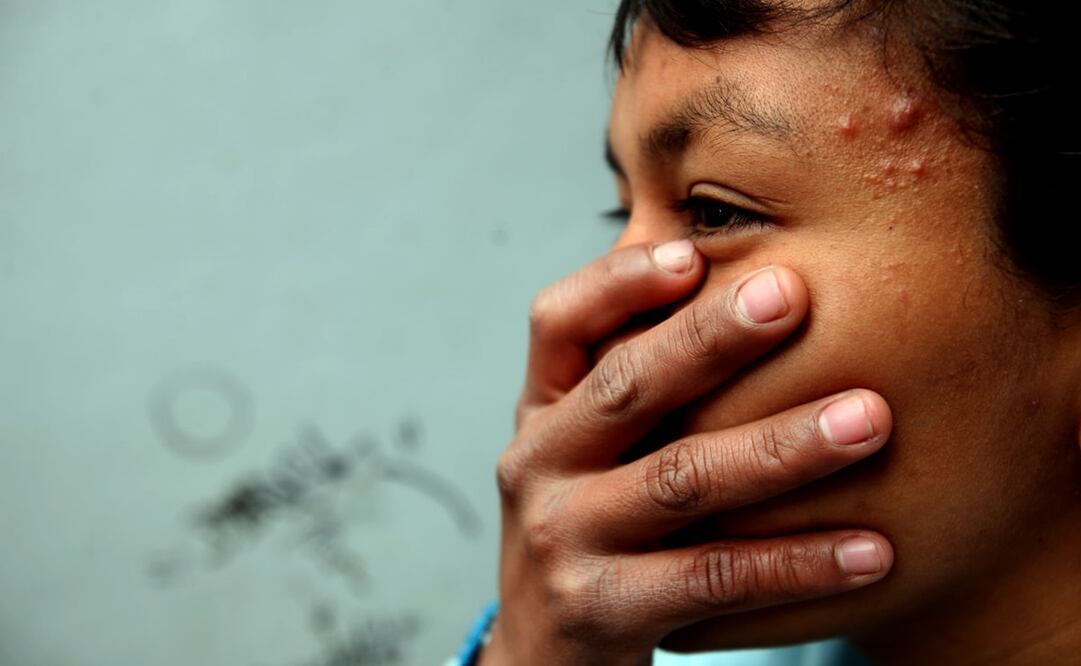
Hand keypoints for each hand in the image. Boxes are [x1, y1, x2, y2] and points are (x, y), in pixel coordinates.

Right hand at [482, 241, 892, 665]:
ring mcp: (563, 537)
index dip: (619, 282)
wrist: (542, 648)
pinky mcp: (600, 609)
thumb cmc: (590, 523)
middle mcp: (540, 463)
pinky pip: (712, 578)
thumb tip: (745, 289)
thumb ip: (636, 383)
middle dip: (710, 339)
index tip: (695, 255)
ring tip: (870, 420)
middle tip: (796, 295)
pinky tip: (872, 549)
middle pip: (625, 386)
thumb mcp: (586, 448)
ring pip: (680, 479)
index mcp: (542, 410)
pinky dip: (797, 563)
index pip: (558, 322)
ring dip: (779, 447)